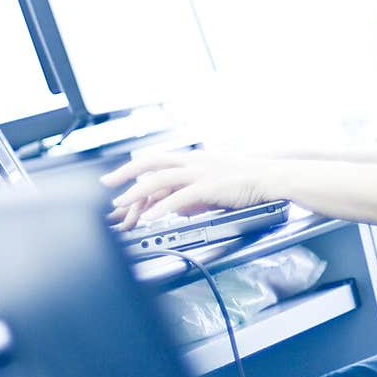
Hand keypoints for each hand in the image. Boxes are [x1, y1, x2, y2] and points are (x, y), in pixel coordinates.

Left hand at [100, 150, 273, 229]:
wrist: (270, 177)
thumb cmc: (246, 181)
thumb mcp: (213, 184)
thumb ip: (192, 194)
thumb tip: (177, 206)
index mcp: (193, 159)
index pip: (156, 160)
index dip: (134, 168)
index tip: (119, 178)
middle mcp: (193, 162)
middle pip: (150, 162)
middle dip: (125, 173)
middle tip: (107, 184)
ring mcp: (200, 172)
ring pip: (160, 179)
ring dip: (137, 192)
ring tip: (121, 204)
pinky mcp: (209, 187)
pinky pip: (179, 197)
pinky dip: (161, 208)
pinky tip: (150, 217)